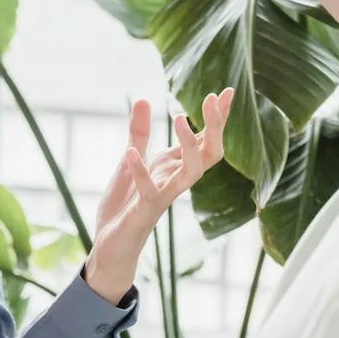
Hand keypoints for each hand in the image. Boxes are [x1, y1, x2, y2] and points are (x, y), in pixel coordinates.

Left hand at [84, 89, 234, 304]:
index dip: (217, 117)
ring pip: (190, 174)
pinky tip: (131, 153)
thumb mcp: (129, 160)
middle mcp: (176, 182)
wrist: (110, 246)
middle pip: (209, 154)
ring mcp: (163, 197)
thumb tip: (142, 98)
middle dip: (215, 127)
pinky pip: (150, 193)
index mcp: (175, 168)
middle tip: (214, 99)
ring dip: (187, 146)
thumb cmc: (125, 205)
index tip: (228, 91)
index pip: (205, 140)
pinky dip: (141, 173)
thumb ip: (139, 133)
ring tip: (180, 117)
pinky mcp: (144, 213)